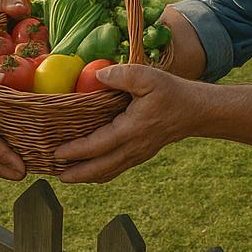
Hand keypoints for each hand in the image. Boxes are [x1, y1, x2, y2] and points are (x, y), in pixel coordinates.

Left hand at [53, 64, 195, 182]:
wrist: (195, 111)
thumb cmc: (171, 92)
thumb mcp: (147, 76)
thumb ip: (121, 75)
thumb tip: (96, 75)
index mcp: (132, 129)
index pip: (98, 145)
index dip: (76, 151)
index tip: (57, 153)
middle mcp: (134, 147)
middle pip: (100, 169)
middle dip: (77, 174)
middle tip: (56, 175)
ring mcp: (138, 154)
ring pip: (108, 172)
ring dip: (86, 176)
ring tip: (67, 175)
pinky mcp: (141, 154)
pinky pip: (116, 168)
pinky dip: (100, 172)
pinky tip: (90, 168)